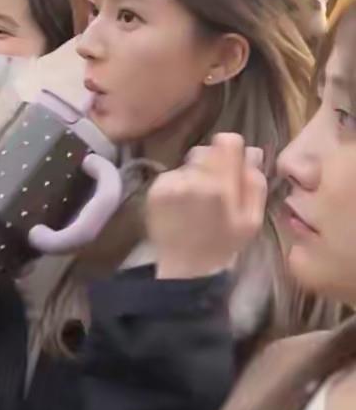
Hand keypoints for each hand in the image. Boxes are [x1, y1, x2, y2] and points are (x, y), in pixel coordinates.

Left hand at [148, 133, 266, 280]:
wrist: (187, 268)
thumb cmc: (225, 244)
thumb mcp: (252, 220)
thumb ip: (254, 183)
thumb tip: (252, 151)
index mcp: (220, 186)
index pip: (227, 141)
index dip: (232, 150)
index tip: (232, 164)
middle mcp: (192, 179)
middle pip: (206, 149)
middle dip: (213, 164)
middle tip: (215, 190)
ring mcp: (170, 183)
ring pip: (188, 162)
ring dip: (195, 174)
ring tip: (197, 201)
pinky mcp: (154, 189)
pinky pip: (172, 174)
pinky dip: (178, 185)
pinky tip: (182, 206)